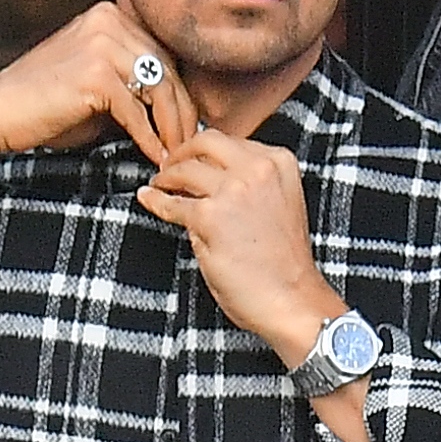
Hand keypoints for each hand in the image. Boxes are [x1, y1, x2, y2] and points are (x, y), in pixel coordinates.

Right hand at [0, 3, 199, 165]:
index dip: (180, 94)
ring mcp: (102, 44)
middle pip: (167, 70)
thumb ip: (132, 85)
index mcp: (109, 16)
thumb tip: (175, 110)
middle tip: (188, 145)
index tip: (186, 126)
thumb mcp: (97, 85)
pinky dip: (150, 138)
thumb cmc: (44, 104)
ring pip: (159, 90)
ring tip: (174, 154)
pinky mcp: (96, 74)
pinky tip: (154, 156)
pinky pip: (137, 112)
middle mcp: (108, 21)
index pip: (163, 55)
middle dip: (183, 113)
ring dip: (172, 128)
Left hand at [135, 131, 338, 357]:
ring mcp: (233, 190)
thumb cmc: (285, 263)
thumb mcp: (277, 204)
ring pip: (185, 169)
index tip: (193, 158)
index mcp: (279, 162)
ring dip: (167, 177)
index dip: (206, 150)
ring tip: (160, 186)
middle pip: (205, 142)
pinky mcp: (210, 217)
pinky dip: (156, 201)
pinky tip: (148, 198)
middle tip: (169, 166)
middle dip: (182, 152)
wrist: (292, 299)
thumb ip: (249, 183)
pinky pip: (172, 204)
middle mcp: (258, 168)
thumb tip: (206, 178)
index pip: (232, 141)